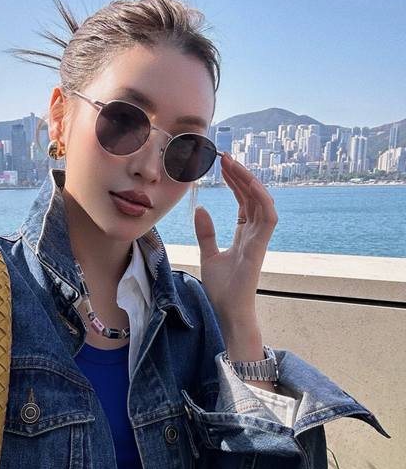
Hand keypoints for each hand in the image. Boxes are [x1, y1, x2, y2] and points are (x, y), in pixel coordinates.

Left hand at [193, 153, 277, 330]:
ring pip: (262, 201)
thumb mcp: (208, 255)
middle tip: (226, 157)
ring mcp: (260, 239)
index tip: (223, 165)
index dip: (235, 182)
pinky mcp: (261, 246)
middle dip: (241, 175)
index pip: (244, 201)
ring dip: (249, 181)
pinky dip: (261, 198)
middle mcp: (256, 233)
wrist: (228, 310)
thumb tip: (200, 209)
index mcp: (245, 234)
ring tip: (233, 164)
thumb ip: (206, 233)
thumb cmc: (222, 289)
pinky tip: (248, 183)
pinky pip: (268, 216)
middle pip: (253, 196)